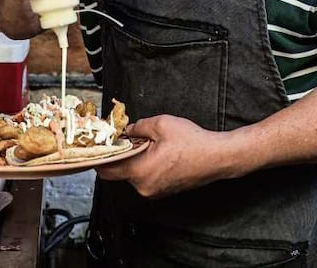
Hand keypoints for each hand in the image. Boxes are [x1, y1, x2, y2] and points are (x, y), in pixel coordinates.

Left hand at [96, 115, 223, 198]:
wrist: (217, 157)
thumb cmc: (192, 142)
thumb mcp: (161, 124)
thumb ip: (137, 127)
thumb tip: (126, 131)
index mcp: (140, 171)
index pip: (106, 170)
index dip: (100, 157)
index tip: (99, 147)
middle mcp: (144, 186)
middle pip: (120, 172)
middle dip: (121, 155)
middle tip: (126, 139)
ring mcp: (154, 191)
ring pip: (133, 175)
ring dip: (135, 160)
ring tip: (149, 144)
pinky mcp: (163, 191)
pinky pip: (146, 178)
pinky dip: (145, 166)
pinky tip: (157, 153)